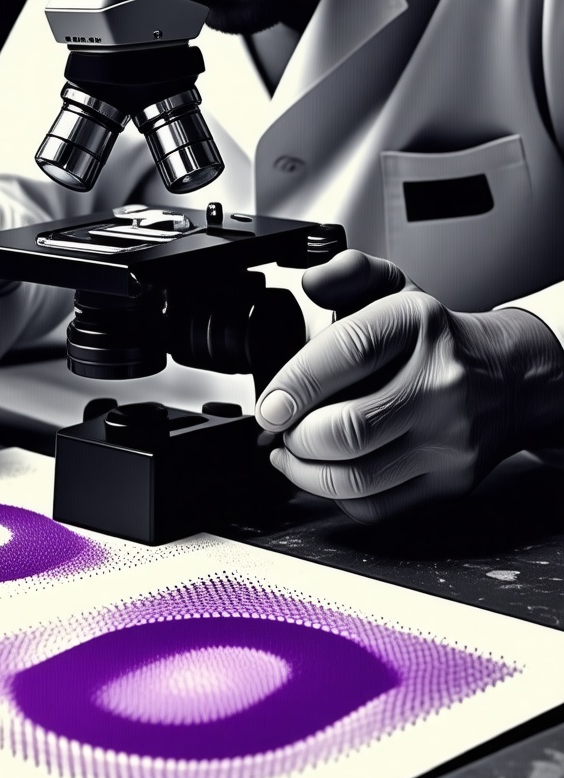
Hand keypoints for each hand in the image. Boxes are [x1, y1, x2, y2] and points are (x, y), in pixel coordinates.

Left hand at [255, 249, 563, 522]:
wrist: (508, 379)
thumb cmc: (439, 339)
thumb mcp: (397, 288)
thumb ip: (350, 273)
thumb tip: (313, 281)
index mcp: (420, 324)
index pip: (350, 352)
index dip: (296, 382)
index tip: (269, 404)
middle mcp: (440, 383)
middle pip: (349, 428)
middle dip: (295, 434)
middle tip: (279, 426)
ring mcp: (449, 439)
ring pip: (357, 477)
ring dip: (305, 470)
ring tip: (291, 450)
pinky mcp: (449, 482)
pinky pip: (375, 505)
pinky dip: (335, 493)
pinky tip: (321, 471)